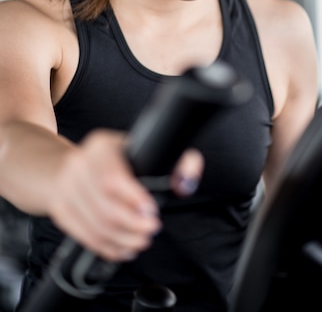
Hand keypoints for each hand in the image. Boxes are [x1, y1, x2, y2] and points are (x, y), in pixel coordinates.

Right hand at [48, 130, 161, 261]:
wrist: (63, 166)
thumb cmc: (112, 160)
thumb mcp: (139, 150)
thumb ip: (173, 162)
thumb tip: (188, 180)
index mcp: (100, 146)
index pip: (113, 177)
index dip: (133, 198)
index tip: (152, 212)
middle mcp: (78, 165)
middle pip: (105, 206)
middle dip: (132, 224)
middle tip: (151, 230)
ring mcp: (65, 189)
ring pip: (95, 224)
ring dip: (122, 239)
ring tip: (141, 240)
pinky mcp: (60, 212)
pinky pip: (85, 236)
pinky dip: (107, 247)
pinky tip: (123, 248)